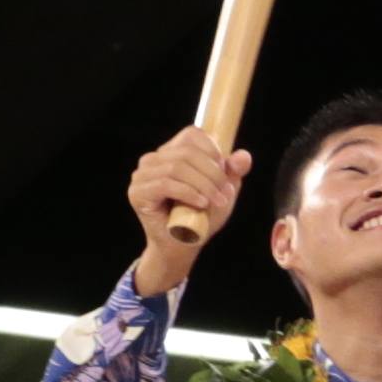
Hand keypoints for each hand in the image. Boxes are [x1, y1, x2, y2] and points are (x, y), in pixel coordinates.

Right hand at [126, 125, 247, 293]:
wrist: (183, 246)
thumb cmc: (201, 216)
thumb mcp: (222, 190)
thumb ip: (232, 171)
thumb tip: (243, 156)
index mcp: (171, 152)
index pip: (192, 135)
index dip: (212, 151)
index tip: (225, 173)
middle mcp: (153, 159)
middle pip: (187, 152)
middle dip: (212, 173)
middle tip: (225, 193)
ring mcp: (142, 175)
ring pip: (176, 167)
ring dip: (203, 185)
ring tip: (216, 201)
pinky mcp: (137, 192)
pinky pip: (165, 184)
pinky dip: (188, 193)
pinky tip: (200, 203)